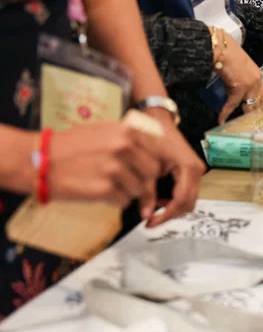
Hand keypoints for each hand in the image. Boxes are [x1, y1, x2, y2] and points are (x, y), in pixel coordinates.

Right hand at [47, 122, 162, 208]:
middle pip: (152, 172)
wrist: (39, 161)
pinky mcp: (105, 190)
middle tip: (129, 181)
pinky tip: (101, 192)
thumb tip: (151, 144)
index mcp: (125, 131)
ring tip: (110, 185)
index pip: (155, 152)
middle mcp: (123, 148)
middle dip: (143, 179)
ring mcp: (115, 169)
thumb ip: (127, 136)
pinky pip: (124, 201)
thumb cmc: (68, 146)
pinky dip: (116, 201)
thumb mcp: (102, 129)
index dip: (149, 163)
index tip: (142, 168)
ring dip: (128, 191)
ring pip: (139, 189)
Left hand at [140, 117, 204, 227]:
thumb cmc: (153, 137)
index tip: (150, 223)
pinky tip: (159, 201)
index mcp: (189, 167)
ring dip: (172, 209)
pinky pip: (186, 193)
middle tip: (150, 221)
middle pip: (188, 204)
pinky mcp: (191, 172)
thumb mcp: (147, 166)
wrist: (158, 120)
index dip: (166, 215)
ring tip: (153, 211)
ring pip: (189, 200)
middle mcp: (197, 170)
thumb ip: (147, 191)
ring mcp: (196, 171)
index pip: (181, 200)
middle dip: (170, 215)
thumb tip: (145, 215)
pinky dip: (174, 201)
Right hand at [216, 33, 262, 123]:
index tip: (259, 113)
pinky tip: (221, 120)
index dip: (261, 105)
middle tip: (252, 124)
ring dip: (243, 116)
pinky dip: (225, 113)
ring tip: (239, 126)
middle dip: (256, 113)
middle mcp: (257, 81)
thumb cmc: (227, 54)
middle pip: (259, 102)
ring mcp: (250, 85)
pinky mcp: (239, 88)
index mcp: (257, 75)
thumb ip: (240, 80)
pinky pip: (232, 104)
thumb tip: (233, 91)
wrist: (222, 47)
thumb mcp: (239, 68)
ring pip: (248, 106)